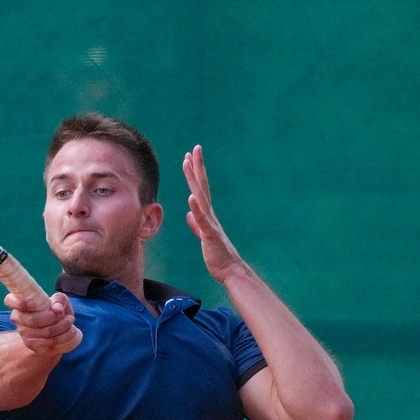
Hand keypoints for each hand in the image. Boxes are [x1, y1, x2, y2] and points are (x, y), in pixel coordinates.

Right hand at [7, 290, 77, 357]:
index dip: (19, 302)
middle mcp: (18, 320)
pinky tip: (70, 331)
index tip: (33, 303)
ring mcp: (24, 335)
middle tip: (64, 314)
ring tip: (70, 321)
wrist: (59, 330)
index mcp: (20, 304)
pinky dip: (64, 336)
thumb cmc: (56, 310)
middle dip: (53, 317)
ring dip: (62, 326)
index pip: (10, 300)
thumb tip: (57, 309)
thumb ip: (59, 299)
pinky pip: (50, 343)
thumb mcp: (59, 301)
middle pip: (33, 320)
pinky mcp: (34, 347)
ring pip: (45, 332)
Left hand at [183, 144, 249, 284]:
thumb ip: (197, 225)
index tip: (189, 157)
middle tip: (194, 148)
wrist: (231, 270)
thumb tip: (190, 215)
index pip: (200, 190)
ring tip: (188, 163)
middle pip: (202, 187)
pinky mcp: (210, 235)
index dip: (195, 173)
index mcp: (208, 216)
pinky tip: (191, 197)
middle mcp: (210, 215)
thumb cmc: (219, 256)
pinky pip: (203, 220)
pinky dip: (197, 208)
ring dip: (194, 180)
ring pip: (201, 197)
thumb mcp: (204, 237)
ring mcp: (211, 224)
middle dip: (197, 167)